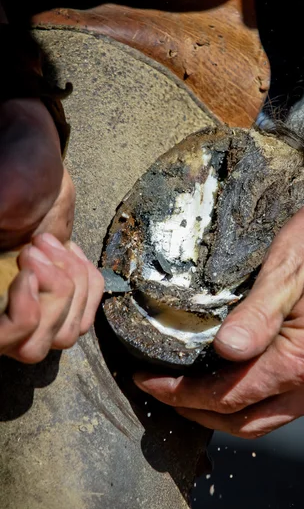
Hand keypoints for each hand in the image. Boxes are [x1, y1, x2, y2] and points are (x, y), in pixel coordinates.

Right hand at [0, 97, 102, 362]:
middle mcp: (5, 307)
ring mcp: (35, 306)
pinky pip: (87, 313)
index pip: (2, 339)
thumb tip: (8, 251)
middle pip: (34, 346)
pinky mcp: (62, 296)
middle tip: (39, 246)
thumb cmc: (12, 172)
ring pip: (66, 335)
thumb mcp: (2, 198)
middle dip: (51, 296)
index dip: (20, 318)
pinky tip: (74, 252)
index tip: (28, 272)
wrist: (34, 161)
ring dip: (72, 288)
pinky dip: (90, 284)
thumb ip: (2, 220)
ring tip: (55, 243)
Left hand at [134, 158, 303, 437]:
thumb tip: (223, 352)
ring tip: (196, 391)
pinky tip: (247, 377)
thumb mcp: (293, 260)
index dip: (184, 395)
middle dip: (201, 414)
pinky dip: (264, 399)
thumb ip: (256, 313)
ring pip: (278, 417)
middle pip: (252, 422)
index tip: (151, 382)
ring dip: (233, 410)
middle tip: (165, 393)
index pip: (232, 395)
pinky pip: (302, 400)